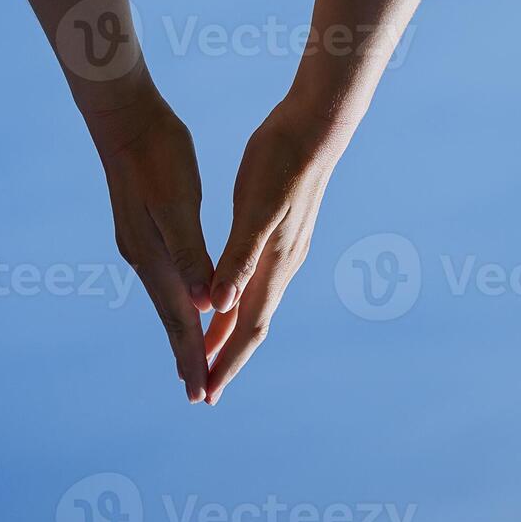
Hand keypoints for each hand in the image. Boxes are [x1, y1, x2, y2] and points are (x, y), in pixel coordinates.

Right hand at [88, 89, 215, 402]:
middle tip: (200, 394)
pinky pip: (165, 282)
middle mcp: (144, 258)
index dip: (194, 356)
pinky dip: (178, 304)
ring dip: (182, 334)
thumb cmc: (157, 154)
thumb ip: (190, 254)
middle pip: (171, 319)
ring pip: (167, 302)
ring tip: (191, 362)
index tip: (202, 392)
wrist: (122, 119)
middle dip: (187, 356)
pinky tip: (183, 305)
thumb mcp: (178, 204)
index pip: (180, 319)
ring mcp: (140, 247)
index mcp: (154, 256)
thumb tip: (200, 303)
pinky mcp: (143, 233)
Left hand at [205, 99, 352, 403]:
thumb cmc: (281, 162)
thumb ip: (239, 258)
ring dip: (230, 333)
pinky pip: (256, 283)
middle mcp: (283, 265)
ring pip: (253, 305)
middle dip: (227, 358)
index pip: (248, 327)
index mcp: (274, 263)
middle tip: (204, 391)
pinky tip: (225, 300)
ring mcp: (285, 251)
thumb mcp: (255, 209)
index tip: (207, 394)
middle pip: (252, 325)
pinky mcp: (281, 235)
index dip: (227, 361)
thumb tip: (223, 305)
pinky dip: (236, 302)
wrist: (316, 128)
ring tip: (208, 354)